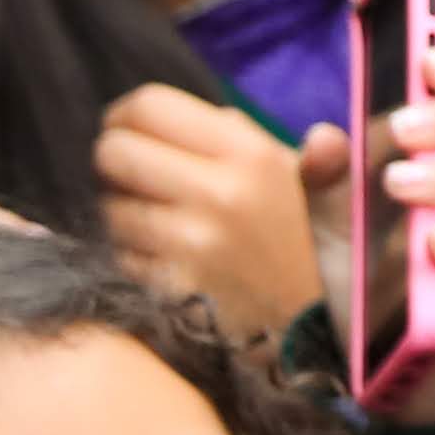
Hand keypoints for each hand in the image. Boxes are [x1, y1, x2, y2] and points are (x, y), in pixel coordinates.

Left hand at [97, 85, 323, 349]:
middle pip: (114, 153)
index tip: (123, 124)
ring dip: (120, 208)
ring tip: (150, 214)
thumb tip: (209, 114)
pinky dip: (132, 252)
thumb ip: (248, 136)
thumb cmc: (310, 241)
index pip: (150, 107)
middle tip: (126, 168)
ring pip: (111, 208)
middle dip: (112, 157)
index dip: (124, 113)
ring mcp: (190, 248)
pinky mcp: (172, 292)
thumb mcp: (299, 174)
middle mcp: (216, 195)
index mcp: (249, 155)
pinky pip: (123, 257)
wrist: (324, 327)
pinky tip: (160, 253)